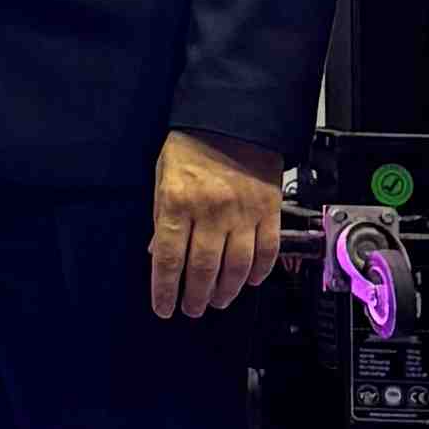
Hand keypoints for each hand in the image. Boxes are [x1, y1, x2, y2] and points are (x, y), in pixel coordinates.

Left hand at [150, 128, 284, 322]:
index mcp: (178, 202)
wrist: (234, 119)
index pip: (168, 257)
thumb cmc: (192, 146)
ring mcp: (243, 213)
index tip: (163, 307)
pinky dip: (260, 271)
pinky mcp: (269, 210)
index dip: (165, 289)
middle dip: (195, 296)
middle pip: (203, 268)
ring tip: (217, 301)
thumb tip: (158, 253)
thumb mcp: (163, 177)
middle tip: (192, 309)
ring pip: (236, 266)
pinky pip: (267, 250)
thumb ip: (161, 216)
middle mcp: (211, 211)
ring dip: (226, 290)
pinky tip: (251, 281)